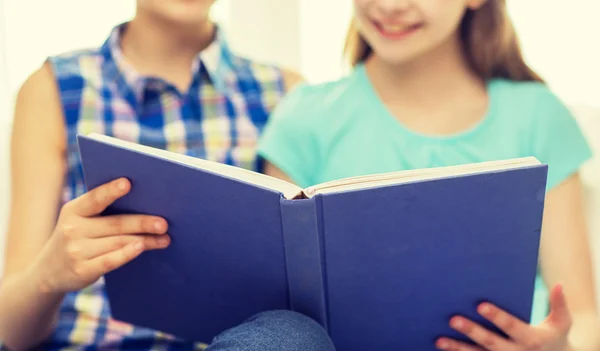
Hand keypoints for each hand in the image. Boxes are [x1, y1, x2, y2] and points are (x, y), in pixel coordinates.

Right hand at [33, 178, 170, 293]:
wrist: (48, 273)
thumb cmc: (76, 238)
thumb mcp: (78, 221)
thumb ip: (102, 211)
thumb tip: (145, 203)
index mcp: (73, 211)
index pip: (94, 199)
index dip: (111, 191)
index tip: (128, 183)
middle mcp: (72, 230)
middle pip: (115, 223)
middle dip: (142, 222)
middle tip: (164, 223)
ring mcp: (76, 251)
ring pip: (119, 242)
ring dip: (145, 240)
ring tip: (165, 238)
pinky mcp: (82, 270)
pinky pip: (110, 260)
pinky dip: (127, 254)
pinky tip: (142, 248)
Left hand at [436, 284, 571, 350]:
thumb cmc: (554, 336)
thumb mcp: (562, 322)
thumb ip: (559, 304)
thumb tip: (560, 284)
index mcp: (532, 339)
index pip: (512, 327)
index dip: (497, 316)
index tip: (481, 305)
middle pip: (491, 343)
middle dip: (472, 331)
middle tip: (453, 319)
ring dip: (458, 348)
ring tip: (439, 339)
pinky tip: (442, 349)